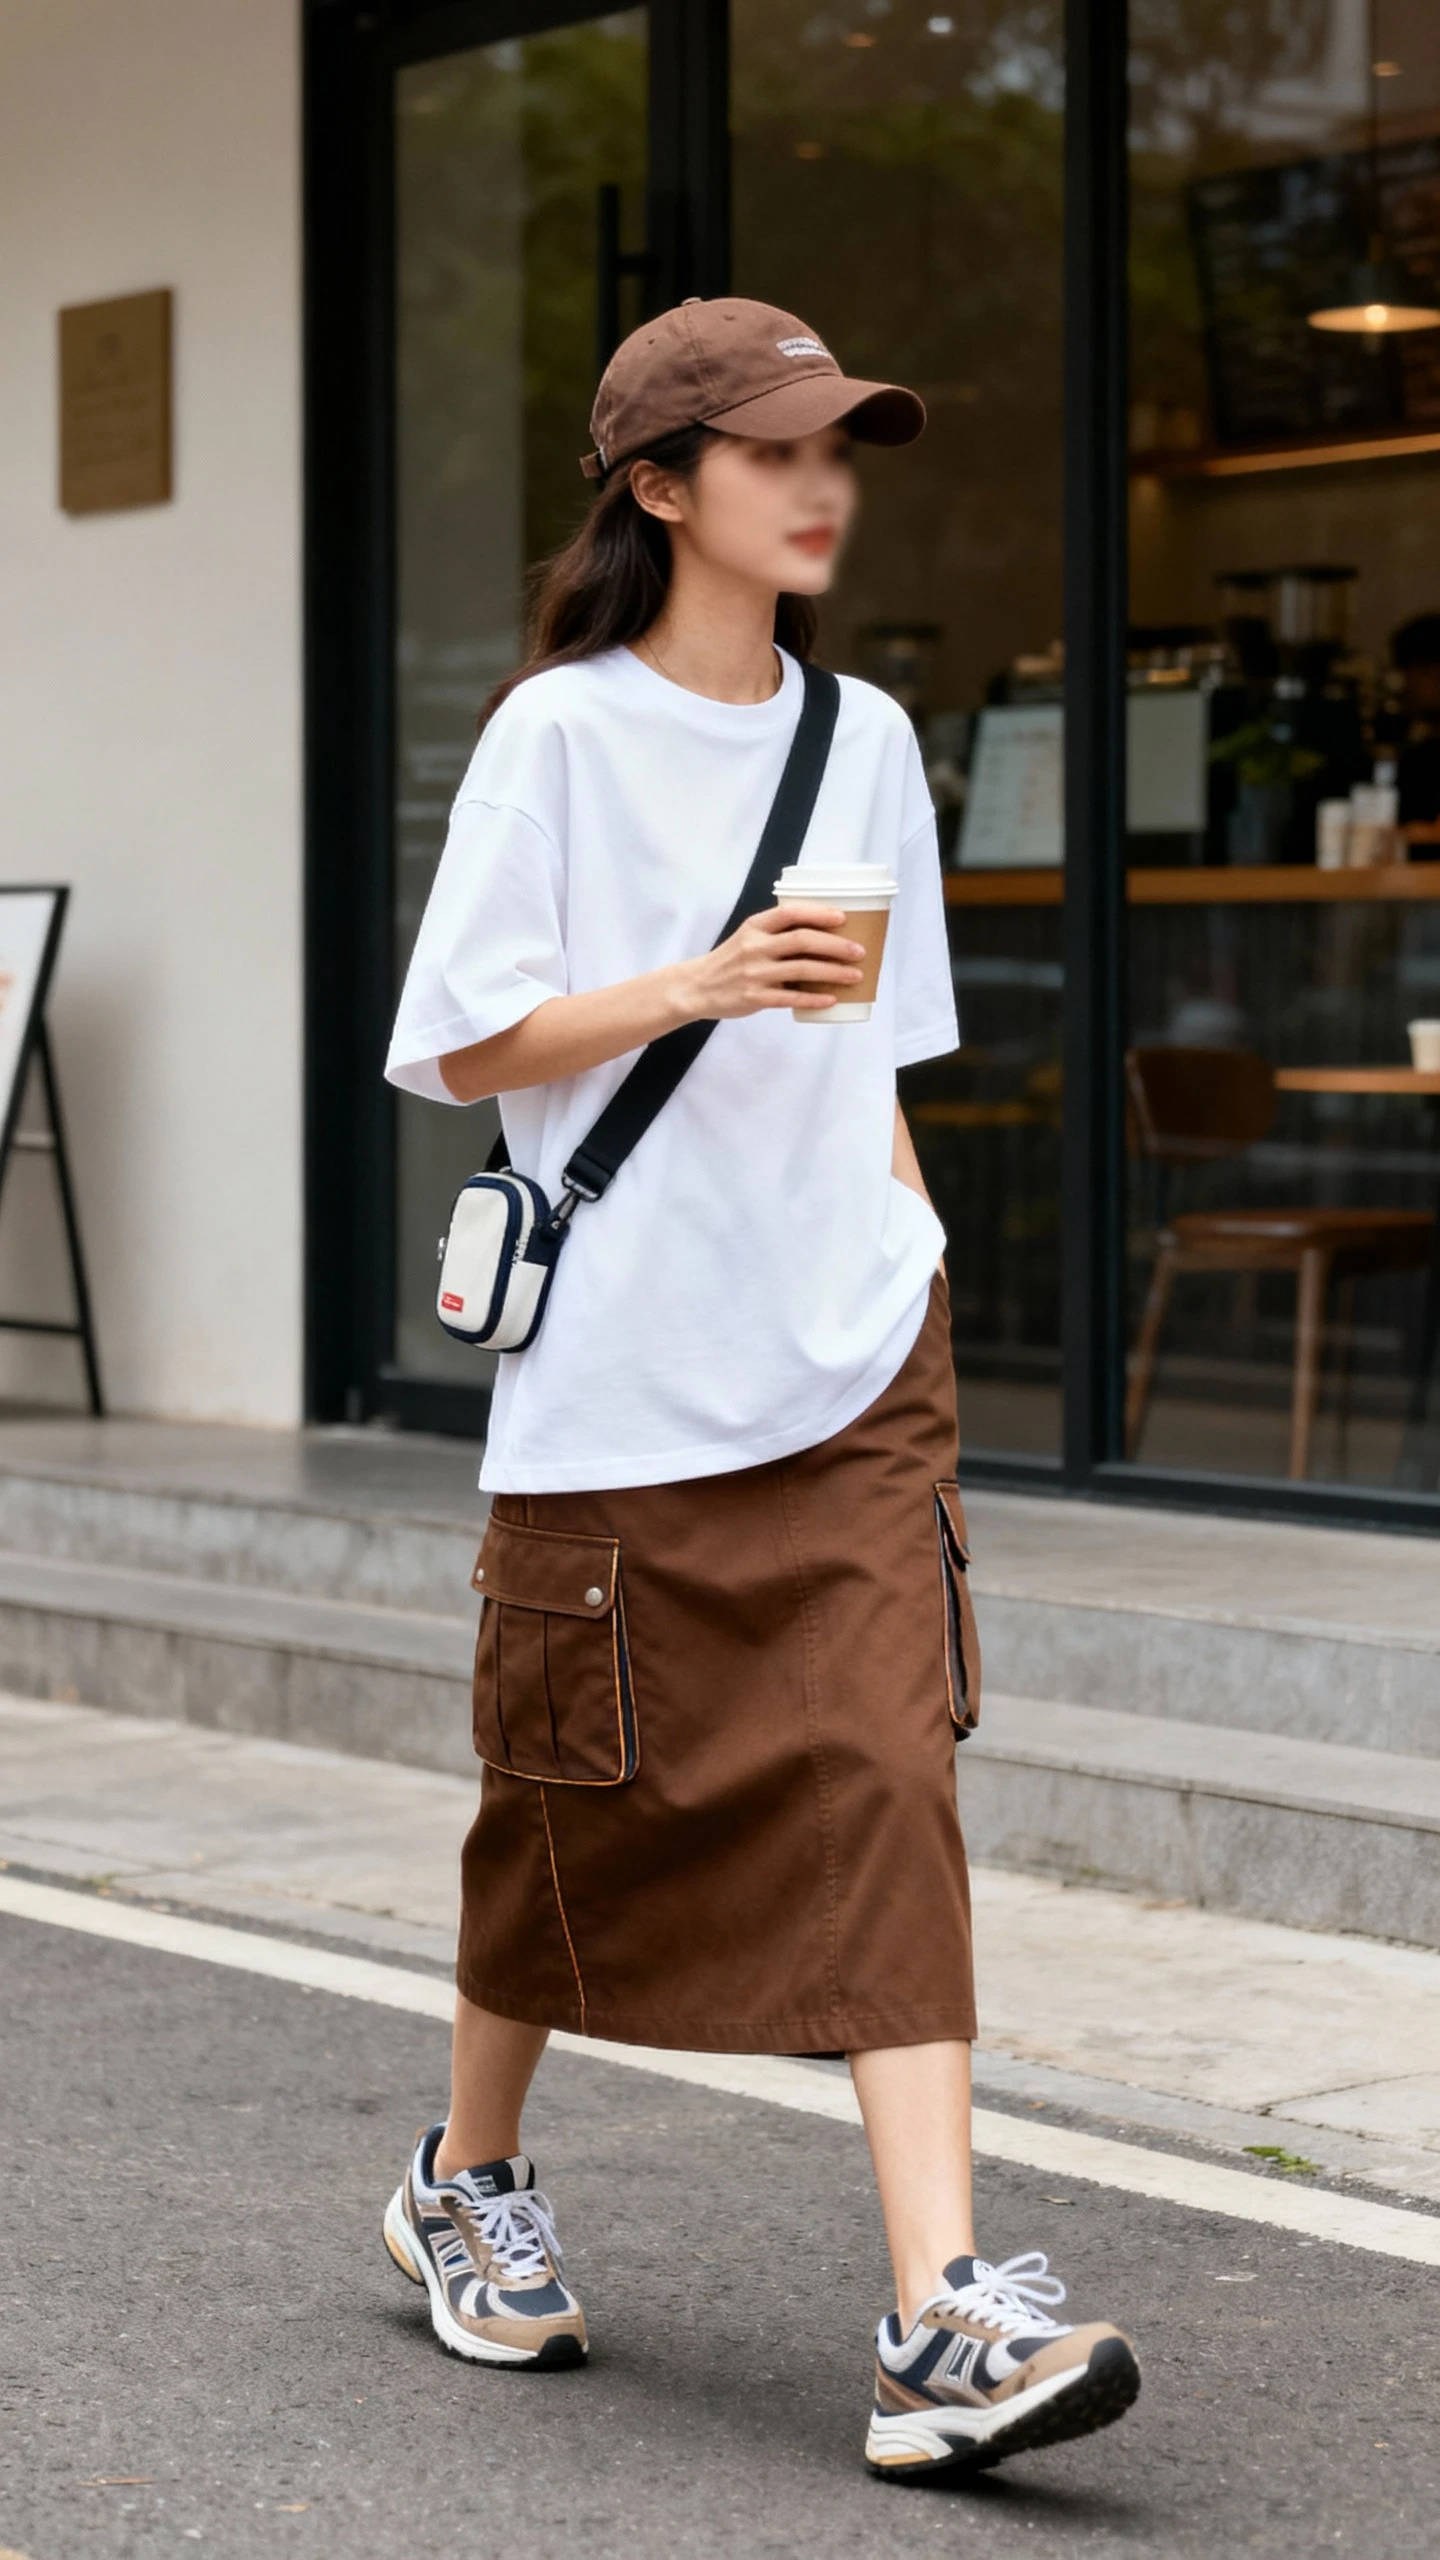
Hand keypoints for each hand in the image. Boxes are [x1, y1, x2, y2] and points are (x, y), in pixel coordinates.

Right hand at [679, 903, 865, 1020]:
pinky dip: (814, 998)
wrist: (698, 987)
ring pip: (802, 969)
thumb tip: (821, 932)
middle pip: (803, 940)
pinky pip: (791, 997)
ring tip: (856, 976)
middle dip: (836, 945)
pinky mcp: (755, 997)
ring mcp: (755, 973)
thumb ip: (776, 932)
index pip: (791, 913)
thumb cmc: (731, 960)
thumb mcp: (748, 936)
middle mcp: (756, 947)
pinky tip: (831, 999)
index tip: (843, 918)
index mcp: (755, 926)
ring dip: (834, 972)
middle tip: (859, 951)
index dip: (819, 914)